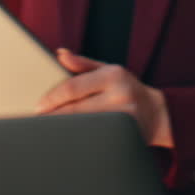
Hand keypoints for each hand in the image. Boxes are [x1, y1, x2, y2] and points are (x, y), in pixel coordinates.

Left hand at [35, 49, 173, 147]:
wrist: (157, 113)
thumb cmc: (127, 88)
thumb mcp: (108, 69)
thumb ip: (82, 64)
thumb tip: (59, 54)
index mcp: (113, 75)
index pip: (73, 87)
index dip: (52, 98)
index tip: (37, 107)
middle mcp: (120, 95)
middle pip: (75, 110)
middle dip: (53, 116)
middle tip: (37, 122)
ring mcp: (124, 118)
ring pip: (83, 126)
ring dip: (63, 130)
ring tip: (48, 131)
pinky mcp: (125, 136)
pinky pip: (95, 139)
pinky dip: (78, 139)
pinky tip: (67, 141)